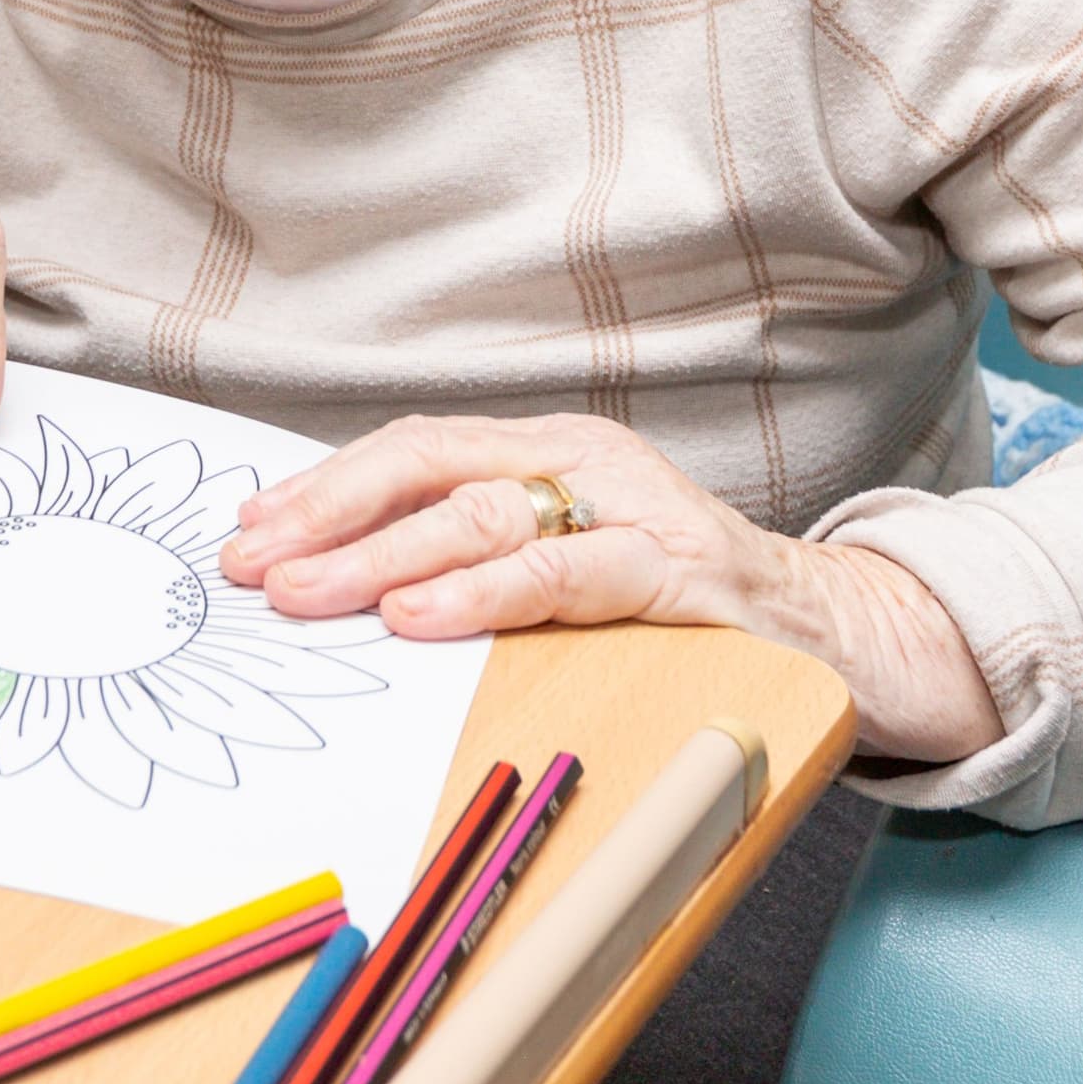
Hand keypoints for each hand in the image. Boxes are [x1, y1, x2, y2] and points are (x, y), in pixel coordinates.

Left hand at [218, 412, 1001, 763]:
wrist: (838, 632)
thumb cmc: (679, 603)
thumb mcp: (564, 565)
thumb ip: (472, 560)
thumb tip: (335, 584)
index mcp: (546, 451)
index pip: (410, 451)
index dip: (322, 488)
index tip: (244, 531)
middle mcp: (583, 460)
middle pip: (428, 468)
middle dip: (327, 516)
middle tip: (250, 565)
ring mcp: (633, 507)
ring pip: (483, 516)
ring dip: (380, 559)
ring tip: (306, 591)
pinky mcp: (679, 570)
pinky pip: (566, 576)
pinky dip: (483, 594)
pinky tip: (420, 617)